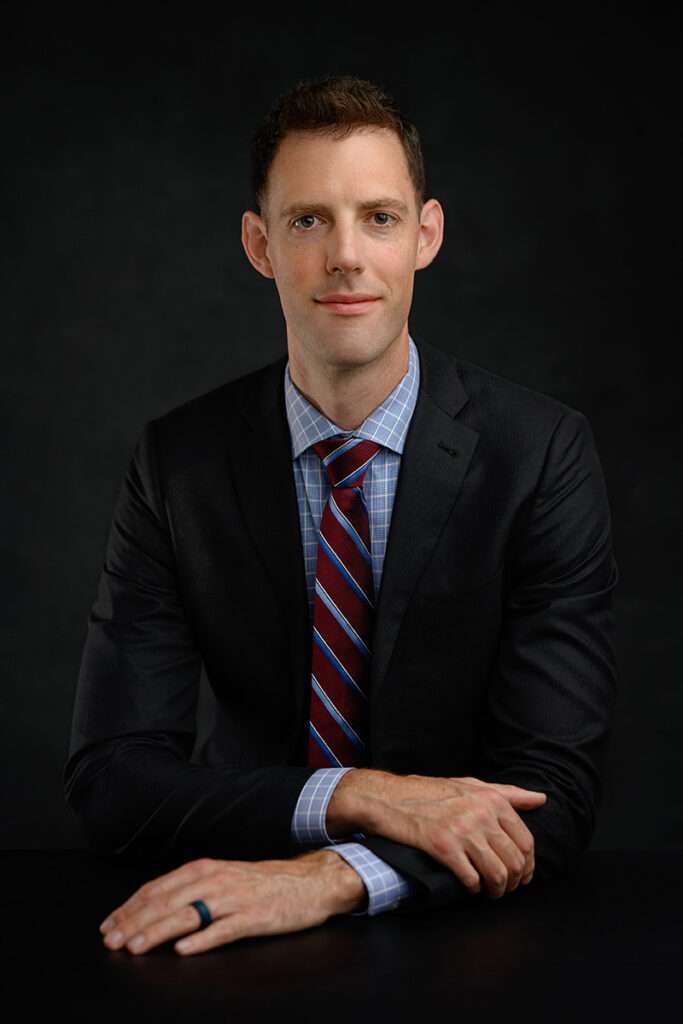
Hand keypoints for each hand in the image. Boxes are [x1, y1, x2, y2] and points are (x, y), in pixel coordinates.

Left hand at [99, 849, 364, 955]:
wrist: (308, 882)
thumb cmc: (263, 883)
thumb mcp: (223, 878)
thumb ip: (192, 890)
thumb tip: (154, 908)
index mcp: (205, 870)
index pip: (158, 888)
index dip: (130, 908)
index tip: (108, 926)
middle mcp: (215, 880)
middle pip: (166, 902)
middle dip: (134, 923)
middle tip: (111, 942)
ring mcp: (234, 899)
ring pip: (188, 915)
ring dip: (157, 932)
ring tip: (135, 948)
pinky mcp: (253, 918)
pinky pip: (224, 929)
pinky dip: (201, 940)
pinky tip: (184, 950)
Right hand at [328, 770, 546, 899]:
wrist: (388, 797)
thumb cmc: (429, 792)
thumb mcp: (470, 785)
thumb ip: (507, 794)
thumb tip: (540, 798)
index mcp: (491, 799)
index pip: (526, 841)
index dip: (527, 865)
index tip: (521, 876)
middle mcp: (480, 814)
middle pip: (515, 861)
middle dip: (514, 882)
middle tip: (506, 889)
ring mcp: (462, 830)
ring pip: (497, 874)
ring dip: (497, 891)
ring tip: (490, 892)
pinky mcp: (443, 847)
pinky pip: (471, 878)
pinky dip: (474, 889)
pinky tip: (469, 887)